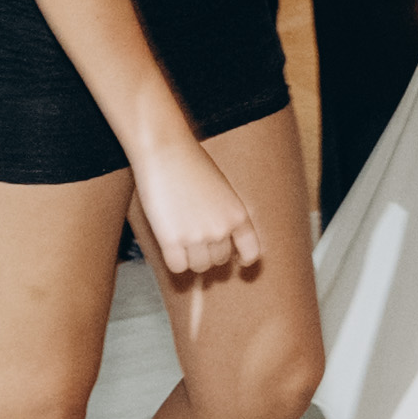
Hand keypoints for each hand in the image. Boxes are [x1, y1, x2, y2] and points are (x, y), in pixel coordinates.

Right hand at [130, 133, 264, 281]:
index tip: (237, 261)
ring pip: (199, 267)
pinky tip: (169, 243)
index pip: (251, 252)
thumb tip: (220, 239)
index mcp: (238, 215)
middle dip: (208, 253)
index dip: (243, 259)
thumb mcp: (221, 188)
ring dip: (190, 259)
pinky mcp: (172, 241)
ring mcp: (197, 236)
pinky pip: (178, 267)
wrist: (165, 151)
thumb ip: (224, 214)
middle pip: (219, 261)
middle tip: (193, 237)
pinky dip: (174, 260)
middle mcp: (221, 229)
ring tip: (180, 238)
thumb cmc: (190, 164)